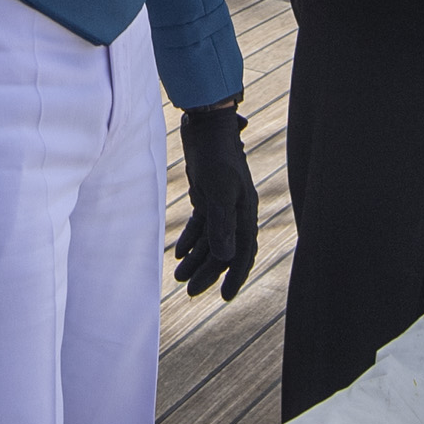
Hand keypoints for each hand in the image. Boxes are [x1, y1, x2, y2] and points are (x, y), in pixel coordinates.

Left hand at [171, 104, 258, 298]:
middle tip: (189, 291)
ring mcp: (222, 203)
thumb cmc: (214, 155)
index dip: (235, 275)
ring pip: (210, 239)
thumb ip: (221, 224)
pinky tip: (178, 252)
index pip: (243, 252)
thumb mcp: (217, 191)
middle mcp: (237, 210)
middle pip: (224, 249)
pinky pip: (201, 225)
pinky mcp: (207, 195)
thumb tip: (225, 258)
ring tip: (178, 277)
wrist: (205, 126)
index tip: (225, 297)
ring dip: (196, 258)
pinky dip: (191, 239)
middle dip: (207, 272)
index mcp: (245, 211)